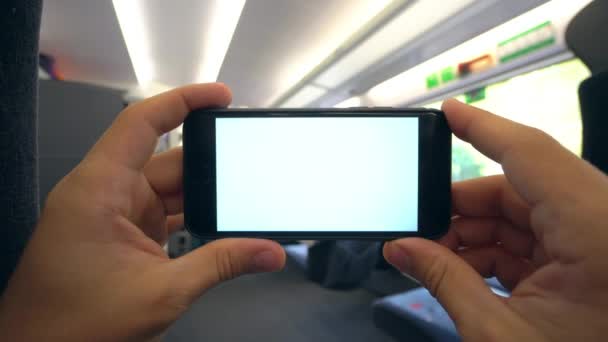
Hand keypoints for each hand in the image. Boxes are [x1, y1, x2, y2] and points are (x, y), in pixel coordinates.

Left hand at [0, 83, 285, 340]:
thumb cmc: (74, 324)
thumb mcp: (161, 292)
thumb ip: (220, 264)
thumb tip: (268, 252)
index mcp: (100, 189)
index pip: (143, 124)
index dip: (184, 101)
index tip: (221, 96)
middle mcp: (105, 193)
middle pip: (168, 161)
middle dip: (210, 165)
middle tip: (250, 168)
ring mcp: (114, 214)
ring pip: (169, 190)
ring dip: (203, 197)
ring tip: (241, 202)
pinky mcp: (123, 233)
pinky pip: (164, 212)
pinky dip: (191, 217)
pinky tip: (219, 225)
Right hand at [384, 99, 607, 340]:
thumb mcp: (503, 335)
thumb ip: (446, 282)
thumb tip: (401, 249)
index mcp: (595, 229)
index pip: (530, 154)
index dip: (482, 128)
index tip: (447, 111)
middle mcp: (603, 220)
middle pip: (518, 187)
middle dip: (461, 208)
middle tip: (418, 231)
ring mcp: (599, 236)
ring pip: (524, 212)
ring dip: (477, 233)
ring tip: (438, 260)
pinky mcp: (592, 252)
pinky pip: (537, 234)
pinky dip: (499, 250)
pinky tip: (467, 269)